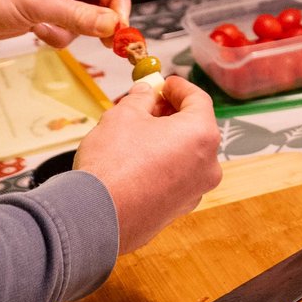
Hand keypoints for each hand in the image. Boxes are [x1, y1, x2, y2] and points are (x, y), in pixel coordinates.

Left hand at [0, 0, 130, 47]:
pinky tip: (38, 31)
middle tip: (109, 41)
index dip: (118, 3)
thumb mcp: (37, 3)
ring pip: (86, 15)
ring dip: (73, 28)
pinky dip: (58, 34)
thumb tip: (113, 26)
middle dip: (99, 19)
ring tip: (48, 29)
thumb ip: (79, 16)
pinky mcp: (44, 9)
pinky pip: (68, 25)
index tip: (123, 28)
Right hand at [73, 75, 223, 255]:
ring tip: (137, 134)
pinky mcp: (177, 211)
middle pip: (195, 128)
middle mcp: (207, 165)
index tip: (164, 83)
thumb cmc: (112, 163)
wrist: (95, 218)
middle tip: (147, 106)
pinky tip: (136, 163)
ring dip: (166, 141)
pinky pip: (175, 179)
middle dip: (171, 114)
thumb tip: (146, 92)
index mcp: (201, 135)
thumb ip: (140, 99)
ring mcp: (195, 191)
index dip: (179, 88)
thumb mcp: (123, 115)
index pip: (199, 100)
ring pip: (185, 155)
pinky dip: (162, 166)